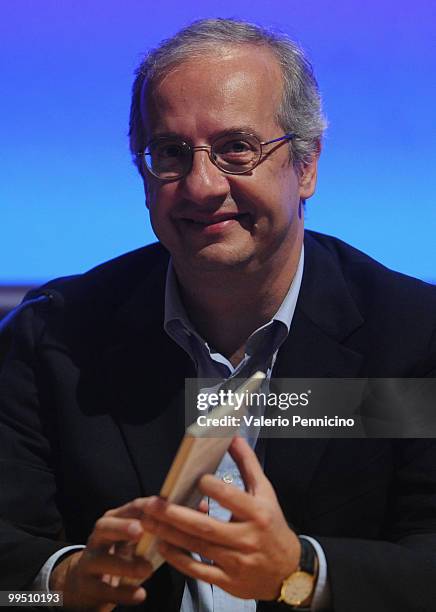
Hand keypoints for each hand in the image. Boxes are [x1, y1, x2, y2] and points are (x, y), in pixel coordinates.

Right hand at [50, 499, 153, 610]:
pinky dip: (123, 593)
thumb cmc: (119, 554)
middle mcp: (98, 537)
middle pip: (106, 527)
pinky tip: (140, 594)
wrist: (85, 582)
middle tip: (140, 531)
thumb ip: (155, 527)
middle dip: (122, 527)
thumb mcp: (133, 538)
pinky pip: (104, 590)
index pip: (129, 509)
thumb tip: (192, 511)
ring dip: (126, 565)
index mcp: (114, 520)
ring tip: (147, 570)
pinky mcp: (87, 587)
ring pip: (103, 560)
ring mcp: (90, 562)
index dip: (144, 507)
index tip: (161, 508)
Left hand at [139, 437, 300, 599]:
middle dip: (175, 515)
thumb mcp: (265, 492)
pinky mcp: (228, 581)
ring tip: (148, 521)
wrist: (289, 571)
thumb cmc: (272, 525)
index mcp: (258, 513)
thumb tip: (233, 437)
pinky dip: (179, 560)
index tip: (196, 479)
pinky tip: (162, 546)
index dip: (213, 489)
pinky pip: (198, 571)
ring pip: (198, 547)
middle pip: (206, 527)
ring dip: (170, 534)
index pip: (232, 498)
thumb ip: (248, 464)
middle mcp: (247, 538)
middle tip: (152, 504)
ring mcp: (237, 562)